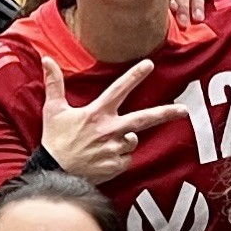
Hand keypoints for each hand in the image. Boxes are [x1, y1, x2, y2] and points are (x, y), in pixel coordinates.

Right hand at [42, 56, 181, 185]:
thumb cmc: (55, 140)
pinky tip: (104, 157)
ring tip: (104, 143)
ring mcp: (114, 148)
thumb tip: (47, 59)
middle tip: (184, 110)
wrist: (54, 172)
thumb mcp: (53, 110)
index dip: (135, 76)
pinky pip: (127, 158)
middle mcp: (109, 130)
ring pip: (132, 139)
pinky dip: (120, 157)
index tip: (149, 64)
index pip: (119, 90)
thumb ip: (54, 83)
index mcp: (97, 113)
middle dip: (166, 113)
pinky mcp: (116, 165)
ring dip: (125, 139)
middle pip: (144, 119)